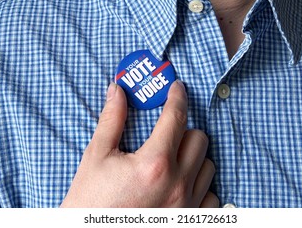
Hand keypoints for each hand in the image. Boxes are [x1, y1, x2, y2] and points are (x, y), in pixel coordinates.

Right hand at [60, 80, 217, 206]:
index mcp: (154, 163)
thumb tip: (117, 90)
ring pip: (208, 167)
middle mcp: (176, 184)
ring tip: (171, 160)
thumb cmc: (90, 202)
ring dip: (193, 158)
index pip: (176, 118)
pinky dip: (199, 187)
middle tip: (166, 132)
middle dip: (184, 130)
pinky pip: (211, 196)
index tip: (176, 88)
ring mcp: (186, 205)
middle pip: (199, 139)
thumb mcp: (96, 157)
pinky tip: (179, 184)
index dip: (177, 97)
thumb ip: (111, 120)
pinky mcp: (190, 220)